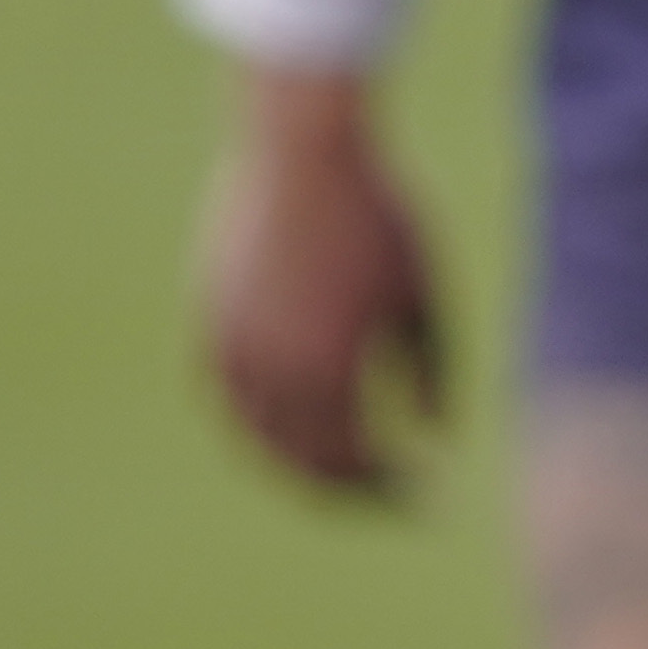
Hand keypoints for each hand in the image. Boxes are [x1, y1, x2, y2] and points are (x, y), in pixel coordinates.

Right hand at [195, 65, 444, 495]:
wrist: (300, 149)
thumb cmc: (377, 216)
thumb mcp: (422, 294)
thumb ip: (434, 372)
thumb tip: (440, 437)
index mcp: (325, 373)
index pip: (355, 464)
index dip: (391, 490)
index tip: (428, 499)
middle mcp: (266, 375)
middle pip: (302, 464)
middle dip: (349, 489)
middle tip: (389, 498)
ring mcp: (228, 350)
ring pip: (257, 438)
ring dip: (301, 464)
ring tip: (346, 471)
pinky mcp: (208, 321)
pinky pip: (229, 398)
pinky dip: (261, 425)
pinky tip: (293, 425)